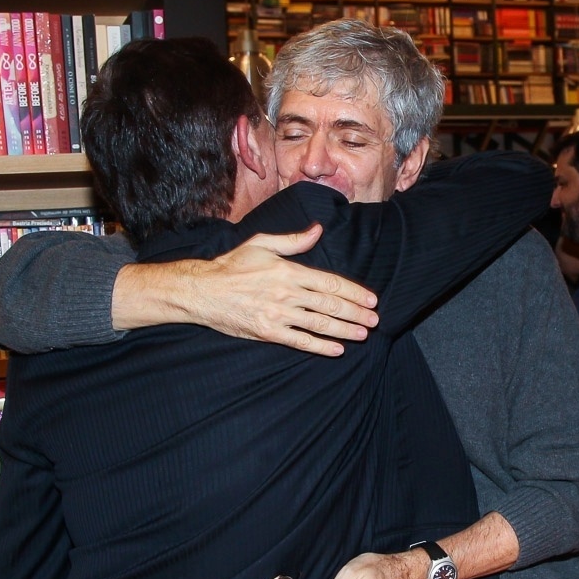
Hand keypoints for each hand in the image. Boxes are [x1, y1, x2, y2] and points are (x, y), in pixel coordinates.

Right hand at [198, 225, 378, 356]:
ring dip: (344, 330)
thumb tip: (318, 229)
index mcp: (289, 271)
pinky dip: (320, 346)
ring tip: (362, 334)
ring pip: (319, 324)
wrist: (203, 290)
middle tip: (374, 320)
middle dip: (355, 313)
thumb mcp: (262, 244)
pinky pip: (300, 341)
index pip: (330, 282)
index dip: (353, 292)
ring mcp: (278, 314)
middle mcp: (287, 293)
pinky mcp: (268, 332)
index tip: (370, 299)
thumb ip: (293, 241)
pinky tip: (337, 349)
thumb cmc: (232, 265)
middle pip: (329, 304)